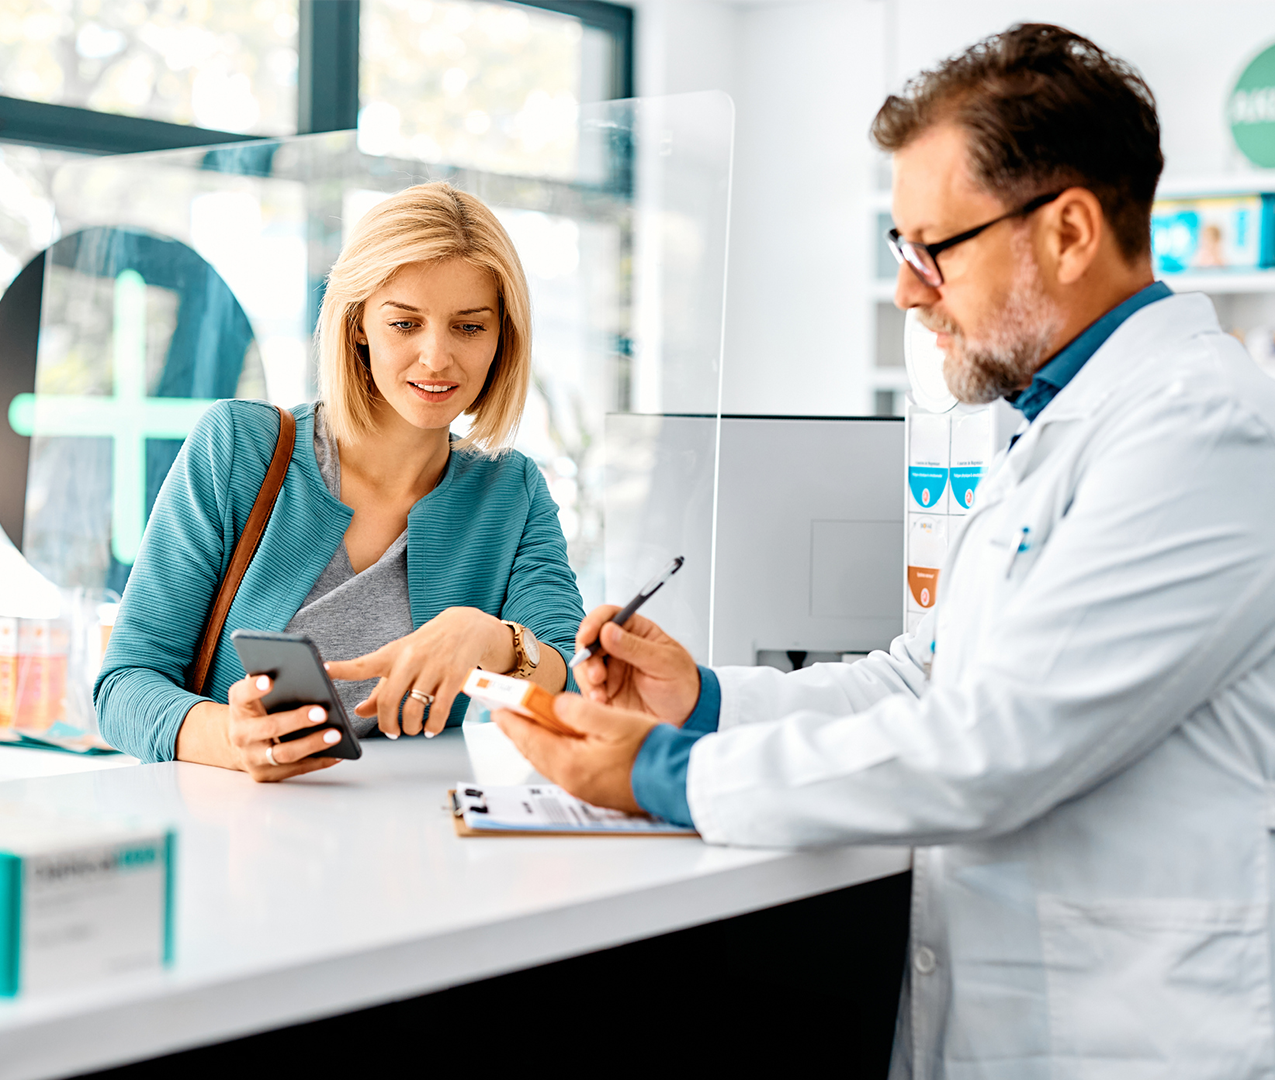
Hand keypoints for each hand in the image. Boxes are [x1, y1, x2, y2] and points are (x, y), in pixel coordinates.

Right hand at [226, 674, 342, 781]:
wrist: (239, 743)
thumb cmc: (258, 711)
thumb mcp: (259, 695)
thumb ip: (276, 681)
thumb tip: (315, 670)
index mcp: (239, 707)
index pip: (241, 695)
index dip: (254, 687)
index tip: (270, 680)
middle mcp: (241, 733)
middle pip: (269, 728)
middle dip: (297, 720)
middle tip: (322, 712)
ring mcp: (252, 757)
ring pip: (284, 754)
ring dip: (312, 744)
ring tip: (336, 734)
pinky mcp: (265, 774)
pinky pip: (295, 769)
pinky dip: (318, 761)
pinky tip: (337, 753)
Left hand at [325, 607, 510, 738]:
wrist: (465, 627)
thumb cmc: (426, 646)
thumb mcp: (401, 660)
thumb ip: (380, 689)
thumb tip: (359, 712)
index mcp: (392, 655)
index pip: (363, 664)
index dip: (341, 669)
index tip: (322, 669)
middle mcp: (410, 660)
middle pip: (389, 701)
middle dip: (388, 725)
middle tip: (392, 733)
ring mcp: (433, 668)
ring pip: (414, 710)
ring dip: (411, 728)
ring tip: (413, 729)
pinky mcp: (454, 677)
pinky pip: (439, 711)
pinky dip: (432, 726)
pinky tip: (430, 728)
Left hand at [493, 694, 657, 813]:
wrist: (676, 779)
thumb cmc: (651, 752)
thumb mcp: (614, 721)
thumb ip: (580, 711)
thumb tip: (556, 703)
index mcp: (571, 763)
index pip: (529, 737)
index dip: (511, 719)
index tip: (497, 707)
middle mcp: (571, 780)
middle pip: (534, 750)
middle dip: (519, 729)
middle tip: (506, 712)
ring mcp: (582, 787)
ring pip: (547, 758)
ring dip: (536, 738)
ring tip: (530, 719)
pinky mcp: (593, 789)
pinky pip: (563, 765)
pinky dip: (554, 748)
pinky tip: (559, 737)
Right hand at [573, 606, 700, 724]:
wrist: (686, 717)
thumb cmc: (682, 684)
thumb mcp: (662, 663)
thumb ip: (635, 647)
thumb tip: (608, 630)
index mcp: (636, 631)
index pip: (608, 616)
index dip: (593, 623)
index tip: (586, 637)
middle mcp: (620, 646)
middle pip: (589, 640)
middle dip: (587, 657)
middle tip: (596, 676)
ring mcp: (610, 668)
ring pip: (584, 665)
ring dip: (586, 679)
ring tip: (600, 696)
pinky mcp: (605, 689)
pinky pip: (587, 687)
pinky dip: (589, 695)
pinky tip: (602, 703)